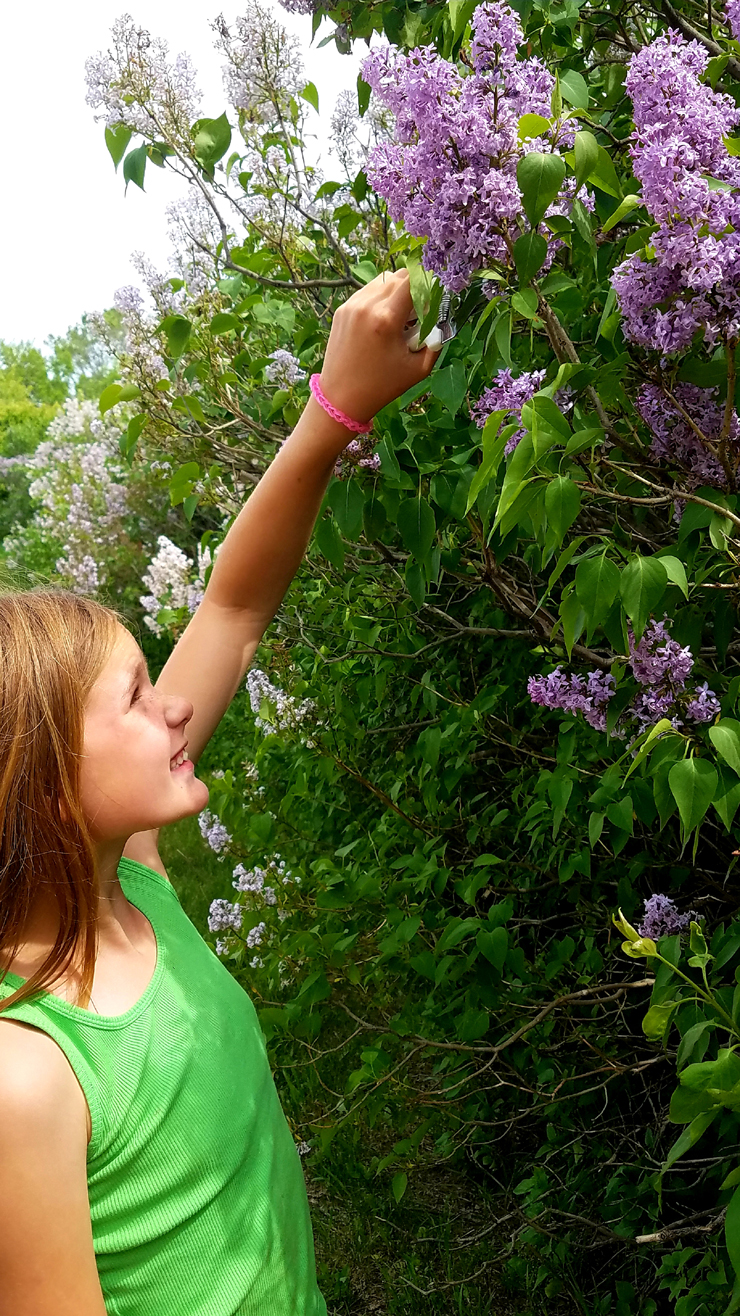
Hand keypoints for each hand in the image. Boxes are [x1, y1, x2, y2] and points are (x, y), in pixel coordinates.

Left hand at [318, 269, 441, 423]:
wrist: (342, 398)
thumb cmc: (384, 386)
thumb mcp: (419, 368)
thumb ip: (436, 339)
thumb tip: (443, 315)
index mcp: (387, 319)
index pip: (413, 280)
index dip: (428, 284)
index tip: (434, 297)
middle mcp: (367, 305)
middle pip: (399, 275)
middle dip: (414, 287)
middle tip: (419, 310)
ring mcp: (352, 305)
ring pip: (383, 279)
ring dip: (397, 290)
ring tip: (401, 316)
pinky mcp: (343, 309)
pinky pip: (368, 291)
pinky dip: (380, 298)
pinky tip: (384, 320)